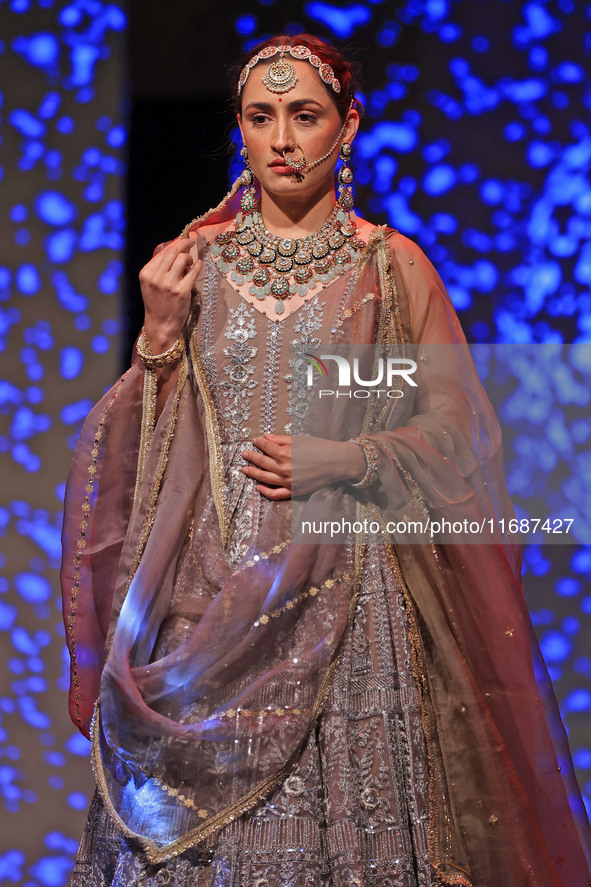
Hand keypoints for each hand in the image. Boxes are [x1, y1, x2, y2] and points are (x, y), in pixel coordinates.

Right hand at [139, 236, 201, 350]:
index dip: (177, 243)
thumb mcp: (150, 284)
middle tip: (191, 245)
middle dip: (185, 245)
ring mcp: (169, 284)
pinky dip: (198, 266)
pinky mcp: (181, 292)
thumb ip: (159, 268)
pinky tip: (199, 265)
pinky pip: (193, 272)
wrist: (160, 325)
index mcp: (146, 273)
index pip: (163, 251)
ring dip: (190, 258)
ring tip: (191, 264)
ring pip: (183, 259)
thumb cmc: (157, 304)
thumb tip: (175, 250)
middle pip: (173, 251)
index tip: (186, 241)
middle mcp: (156, 277)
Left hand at [241, 434, 366, 499]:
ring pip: (264, 478)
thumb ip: (280, 440)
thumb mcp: (299, 439)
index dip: (258, 443)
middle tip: (245, 454)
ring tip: (245, 469)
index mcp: (283, 453)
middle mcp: (282, 468)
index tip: (254, 440)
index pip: (265, 447)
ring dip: (252, 473)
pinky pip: (274, 494)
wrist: (336, 462)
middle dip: (251, 457)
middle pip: (261, 462)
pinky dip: (264, 492)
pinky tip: (258, 486)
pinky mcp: (293, 491)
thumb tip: (266, 437)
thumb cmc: (320, 448)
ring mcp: (287, 481)